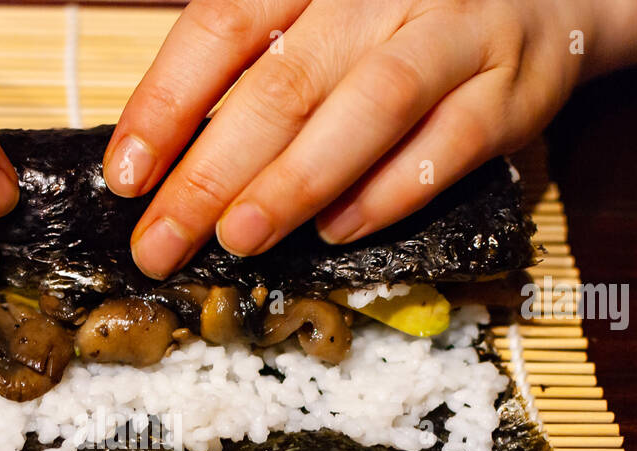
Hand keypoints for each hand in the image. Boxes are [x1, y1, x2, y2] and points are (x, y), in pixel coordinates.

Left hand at [104, 0, 592, 278]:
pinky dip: (387, 194)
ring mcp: (454, 33)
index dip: (166, 103)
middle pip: (285, 82)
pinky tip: (335, 232)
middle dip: (211, 173)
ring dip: (296, 182)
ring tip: (238, 239)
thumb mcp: (320, 13)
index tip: (125, 177)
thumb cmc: (400, 14)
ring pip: (370, 108)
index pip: (224, 26)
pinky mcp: (510, 90)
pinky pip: (447, 147)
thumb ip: (253, 65)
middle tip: (161, 242)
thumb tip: (164, 154)